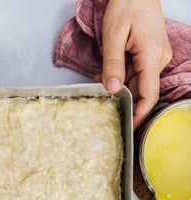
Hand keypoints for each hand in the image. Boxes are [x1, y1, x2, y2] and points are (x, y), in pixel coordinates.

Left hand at [97, 0, 171, 129]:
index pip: (149, 96)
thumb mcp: (113, 35)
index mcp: (152, 57)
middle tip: (101, 96)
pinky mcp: (152, 52)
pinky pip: (138, 70)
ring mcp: (157, 56)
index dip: (139, 114)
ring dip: (119, 82)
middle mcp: (158, 59)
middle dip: (121, 95)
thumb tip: (112, 89)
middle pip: (141, 89)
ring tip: (101, 76)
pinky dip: (123, 73)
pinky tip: (109, 69)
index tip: (129, 127)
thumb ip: (112, 64)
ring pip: (138, 80)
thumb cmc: (127, 3)